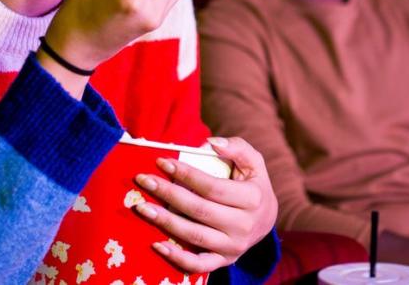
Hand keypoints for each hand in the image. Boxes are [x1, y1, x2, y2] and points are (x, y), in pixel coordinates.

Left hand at [133, 136, 277, 272]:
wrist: (267, 220)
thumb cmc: (253, 185)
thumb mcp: (254, 162)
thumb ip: (237, 148)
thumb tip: (210, 143)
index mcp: (252, 198)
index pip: (212, 187)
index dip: (186, 174)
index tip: (162, 162)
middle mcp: (244, 225)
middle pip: (199, 210)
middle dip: (168, 193)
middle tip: (143, 180)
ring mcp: (233, 246)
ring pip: (194, 235)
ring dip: (165, 222)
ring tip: (142, 208)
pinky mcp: (225, 261)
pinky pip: (199, 265)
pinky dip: (177, 258)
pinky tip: (157, 245)